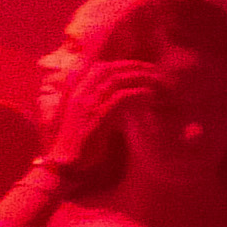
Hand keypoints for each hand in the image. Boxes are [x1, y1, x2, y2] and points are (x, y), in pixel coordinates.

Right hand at [40, 54, 169, 173]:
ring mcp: (87, 105)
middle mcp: (79, 94)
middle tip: (155, 72)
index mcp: (75, 92)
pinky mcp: (98, 117)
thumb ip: (98, 100)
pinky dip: (139, 94)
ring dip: (141, 79)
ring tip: (158, 84)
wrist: (68, 162)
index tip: (141, 68)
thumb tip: (119, 91)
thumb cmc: (81, 140)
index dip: (122, 65)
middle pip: (110, 70)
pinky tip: (151, 97)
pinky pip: (121, 98)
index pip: (99, 67)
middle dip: (135, 67)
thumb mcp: (87, 115)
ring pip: (117, 81)